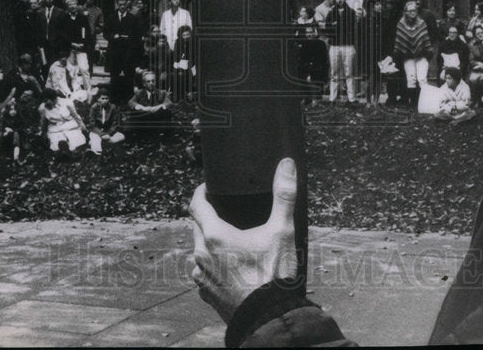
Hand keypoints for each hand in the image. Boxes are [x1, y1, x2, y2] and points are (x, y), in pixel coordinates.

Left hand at [189, 157, 298, 322]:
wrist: (270, 319)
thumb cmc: (275, 276)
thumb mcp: (283, 230)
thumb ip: (284, 195)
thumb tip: (286, 164)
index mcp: (214, 236)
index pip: (196, 204)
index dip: (201, 192)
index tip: (209, 187)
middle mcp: (201, 256)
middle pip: (198, 227)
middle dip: (209, 217)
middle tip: (227, 211)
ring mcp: (202, 277)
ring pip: (200, 251)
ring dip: (210, 242)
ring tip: (232, 240)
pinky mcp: (207, 294)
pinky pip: (205, 272)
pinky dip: (214, 265)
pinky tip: (232, 266)